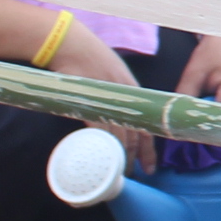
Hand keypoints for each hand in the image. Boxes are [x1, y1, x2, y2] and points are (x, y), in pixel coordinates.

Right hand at [46, 23, 155, 172]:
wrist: (70, 44)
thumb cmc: (89, 58)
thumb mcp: (112, 75)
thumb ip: (119, 95)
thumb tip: (119, 115)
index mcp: (134, 91)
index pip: (148, 126)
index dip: (149, 150)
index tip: (150, 167)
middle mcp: (126, 98)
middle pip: (135, 135)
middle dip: (134, 159)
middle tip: (133, 176)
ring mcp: (109, 102)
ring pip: (119, 137)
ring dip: (120, 158)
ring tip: (118, 173)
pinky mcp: (90, 104)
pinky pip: (100, 131)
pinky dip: (103, 147)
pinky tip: (104, 159)